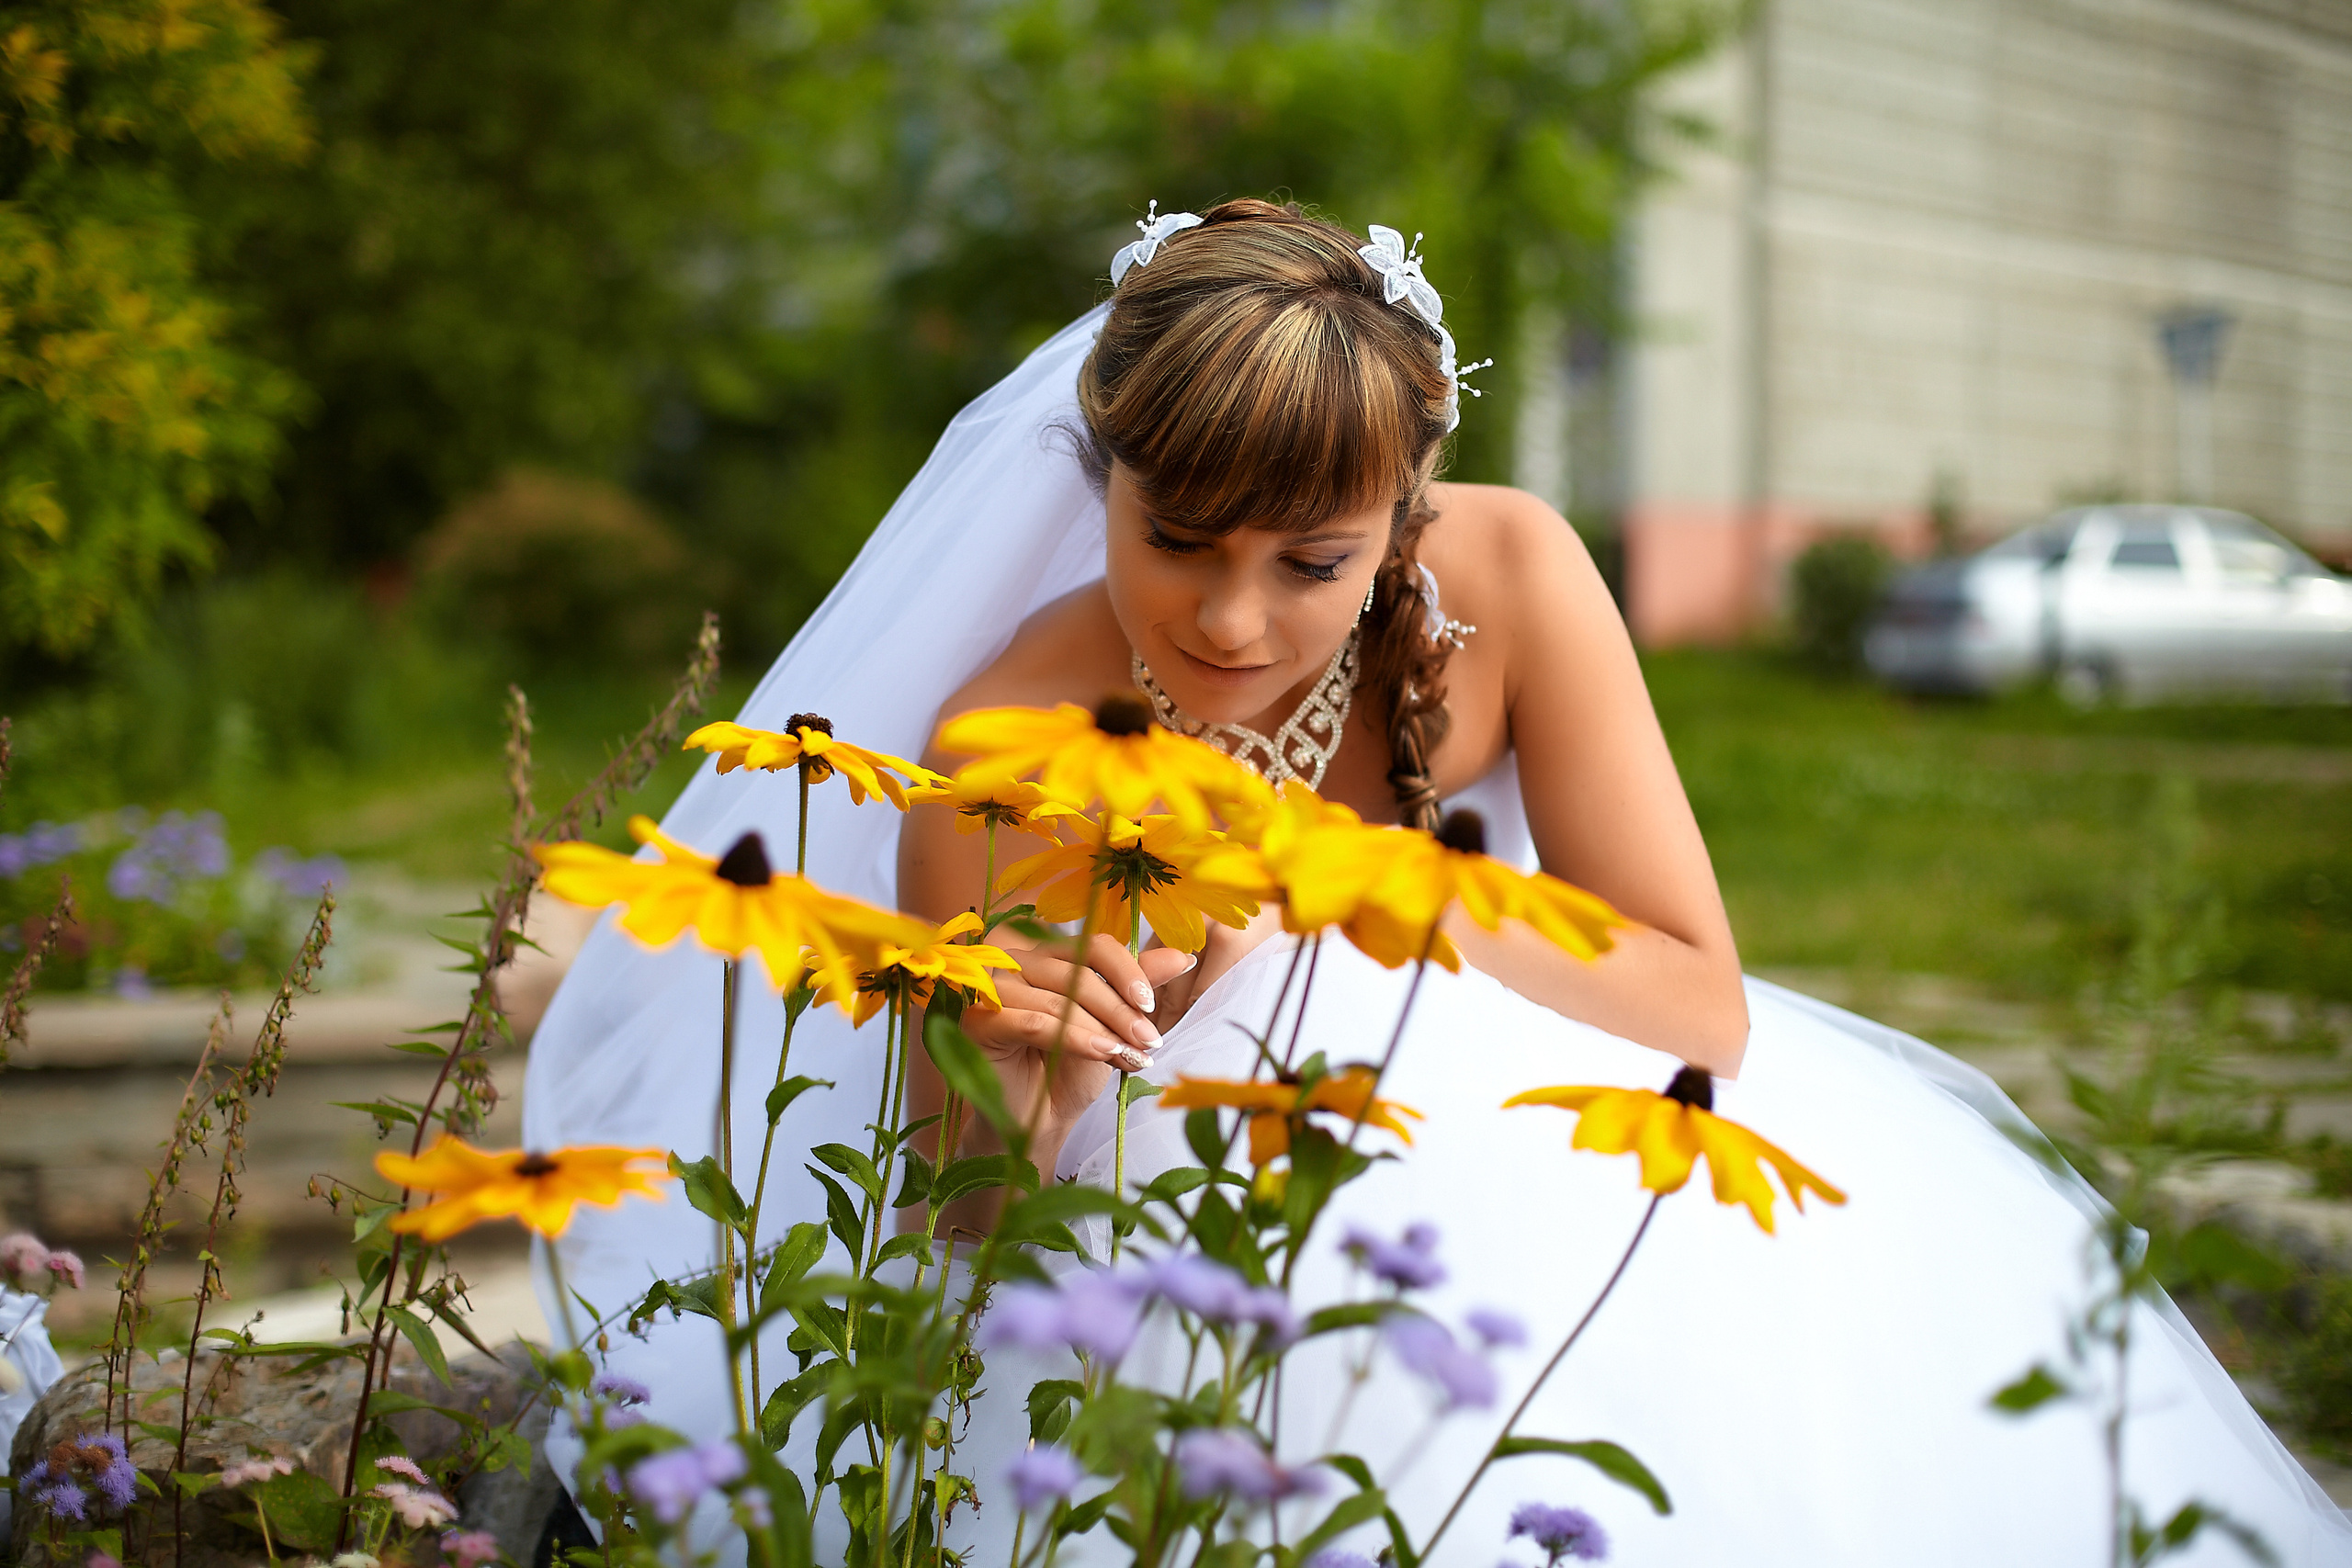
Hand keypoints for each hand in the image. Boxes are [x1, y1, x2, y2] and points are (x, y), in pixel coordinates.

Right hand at [963, 934, 1198, 1139]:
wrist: (1035, 1120)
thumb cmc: (1068, 1068)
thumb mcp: (1111, 1025)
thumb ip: (1137, 987)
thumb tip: (1183, 954)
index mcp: (1048, 954)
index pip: (1092, 944)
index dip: (1127, 970)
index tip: (1152, 1003)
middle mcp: (1016, 962)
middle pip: (1078, 972)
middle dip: (1121, 1009)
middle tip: (1150, 1040)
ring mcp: (991, 989)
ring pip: (1058, 998)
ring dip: (1102, 1028)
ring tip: (1130, 1055)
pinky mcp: (978, 1022)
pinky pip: (1033, 1022)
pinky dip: (1073, 1038)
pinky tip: (1101, 1053)